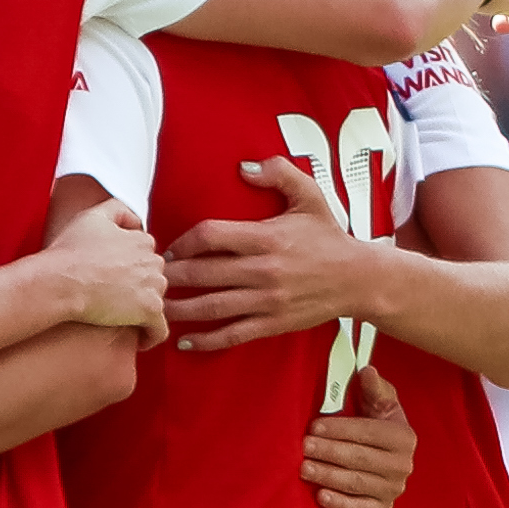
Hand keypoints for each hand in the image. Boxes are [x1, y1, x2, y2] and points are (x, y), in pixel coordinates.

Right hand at [44, 200, 167, 340]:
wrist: (60, 281)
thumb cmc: (70, 252)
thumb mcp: (93, 216)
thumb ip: (119, 211)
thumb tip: (136, 222)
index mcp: (142, 241)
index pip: (146, 257)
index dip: (131, 267)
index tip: (118, 277)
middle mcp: (153, 262)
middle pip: (153, 278)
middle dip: (139, 286)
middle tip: (116, 298)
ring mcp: (153, 287)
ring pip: (156, 301)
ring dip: (143, 309)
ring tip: (120, 317)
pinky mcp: (149, 311)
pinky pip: (159, 329)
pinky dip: (150, 335)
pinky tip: (137, 338)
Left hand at [168, 160, 375, 350]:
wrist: (358, 279)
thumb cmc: (328, 236)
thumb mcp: (310, 196)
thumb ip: (279, 173)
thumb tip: (243, 167)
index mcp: (267, 237)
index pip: (212, 236)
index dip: (183, 241)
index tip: (168, 247)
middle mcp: (264, 270)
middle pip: (205, 273)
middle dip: (172, 276)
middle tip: (150, 276)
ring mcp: (267, 301)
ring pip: (212, 307)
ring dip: (180, 308)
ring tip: (156, 307)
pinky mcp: (272, 324)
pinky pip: (233, 334)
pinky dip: (206, 341)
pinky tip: (184, 341)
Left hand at [303, 366, 413, 507]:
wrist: (385, 454)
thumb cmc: (377, 424)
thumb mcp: (380, 402)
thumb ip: (373, 387)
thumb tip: (366, 371)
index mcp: (403, 437)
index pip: (368, 433)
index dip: (341, 430)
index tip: (315, 427)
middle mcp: (402, 465)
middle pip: (360, 459)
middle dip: (330, 452)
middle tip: (304, 447)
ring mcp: (393, 489)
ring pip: (357, 483)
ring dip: (328, 476)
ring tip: (305, 468)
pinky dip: (341, 504)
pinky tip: (321, 496)